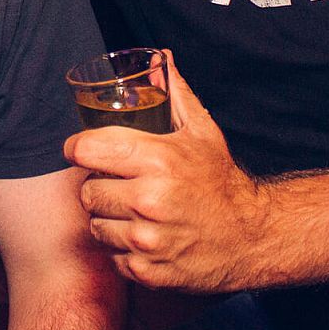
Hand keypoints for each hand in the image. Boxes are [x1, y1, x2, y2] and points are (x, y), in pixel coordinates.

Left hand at [62, 51, 270, 292]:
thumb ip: (175, 94)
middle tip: (117, 184)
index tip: (81, 150)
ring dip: (108, 218)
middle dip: (98, 185)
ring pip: (95, 224)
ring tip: (131, 211)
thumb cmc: (222, 182)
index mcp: (157, 160)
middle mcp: (148, 199)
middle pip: (87, 190)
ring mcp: (147, 239)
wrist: (251, 237)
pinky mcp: (147, 270)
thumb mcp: (202, 132)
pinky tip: (144, 236)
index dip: (77, 148)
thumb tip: (160, 58)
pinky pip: (112, 256)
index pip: (86, 149)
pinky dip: (123, 249)